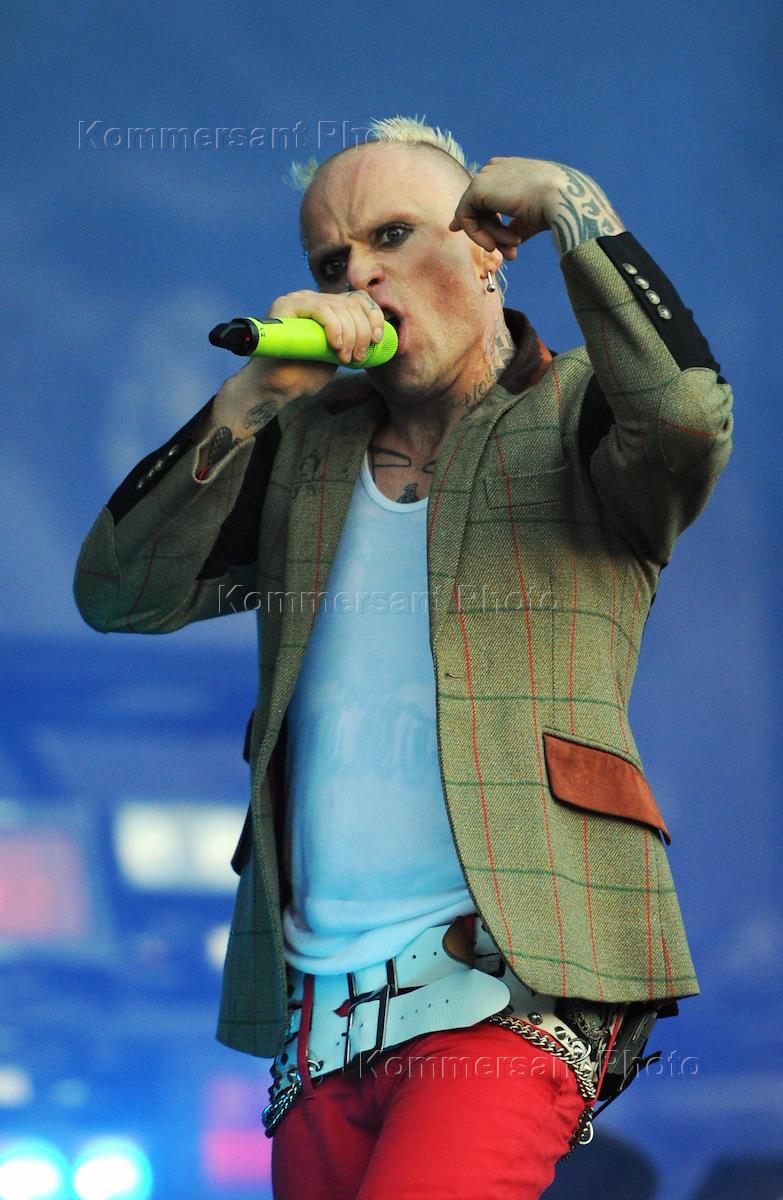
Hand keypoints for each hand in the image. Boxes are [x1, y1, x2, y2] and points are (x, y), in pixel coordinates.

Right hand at [207, 286, 386, 442]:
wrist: (278, 388)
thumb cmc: (306, 374)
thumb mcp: (338, 353)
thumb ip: (353, 339)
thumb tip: (380, 334)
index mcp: (327, 306)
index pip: (358, 298)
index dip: (373, 316)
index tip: (377, 340)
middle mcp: (313, 299)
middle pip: (351, 303)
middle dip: (362, 332)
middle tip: (358, 357)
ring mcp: (298, 300)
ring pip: (338, 306)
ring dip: (351, 335)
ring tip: (346, 358)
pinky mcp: (286, 307)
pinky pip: (320, 308)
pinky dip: (334, 327)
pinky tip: (336, 346)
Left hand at [448, 157, 566, 258]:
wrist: (562, 199)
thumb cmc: (552, 209)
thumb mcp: (529, 218)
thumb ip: (510, 226)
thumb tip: (496, 242)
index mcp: (508, 170)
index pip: (488, 199)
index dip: (488, 224)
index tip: (492, 246)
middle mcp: (494, 168)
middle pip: (480, 209)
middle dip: (494, 235)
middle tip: (511, 255)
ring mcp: (484, 175)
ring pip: (474, 215)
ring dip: (492, 237)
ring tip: (513, 248)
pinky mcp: (477, 188)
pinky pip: (465, 217)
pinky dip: (476, 236)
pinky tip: (493, 245)